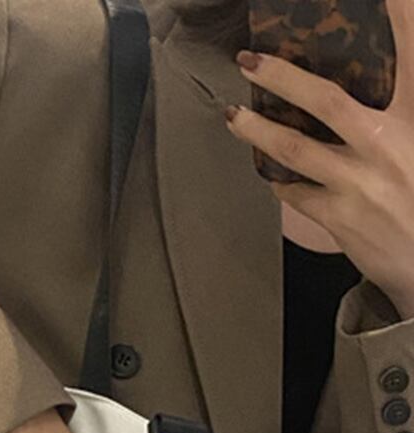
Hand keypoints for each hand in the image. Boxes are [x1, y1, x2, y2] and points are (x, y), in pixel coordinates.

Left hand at [224, 0, 413, 318]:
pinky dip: (279, 180)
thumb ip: (397, 112)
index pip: (411, 52)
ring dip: (258, 130)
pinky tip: (267, 171)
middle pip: (326, 100)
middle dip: (283, 77)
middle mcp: (387, 144)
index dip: (400, 13)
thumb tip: (351, 109)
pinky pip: (296, 192)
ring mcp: (359, 183)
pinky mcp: (339, 217)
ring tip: (233, 116)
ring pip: (295, 149)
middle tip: (249, 60)